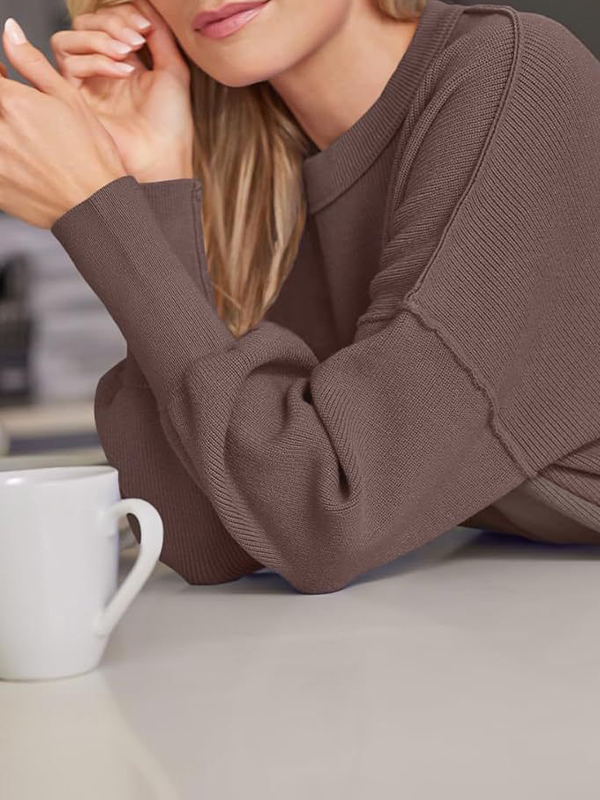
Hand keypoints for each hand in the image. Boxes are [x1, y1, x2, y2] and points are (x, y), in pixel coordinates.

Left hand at [0, 18, 127, 228]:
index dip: (0, 79)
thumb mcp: (69, 101)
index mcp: (13, 103)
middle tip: (23, 120)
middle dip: (4, 109)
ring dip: (6, 136)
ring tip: (28, 146)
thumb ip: (33, 64)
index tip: (8, 83)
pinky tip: (27, 169)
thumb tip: (10, 34)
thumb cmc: (91, 156)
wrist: (96, 206)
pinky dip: (6, 164)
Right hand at [50, 0, 194, 182]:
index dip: (123, 13)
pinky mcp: (75, 98)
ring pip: (68, 39)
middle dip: (111, 22)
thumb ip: (159, 34)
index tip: (147, 26)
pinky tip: (122, 72)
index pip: (107, 20)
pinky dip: (97, 60)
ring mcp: (86, 84)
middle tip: (136, 39)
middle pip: (84, 24)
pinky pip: (69, 63)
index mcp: (124, 62)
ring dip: (100, 38)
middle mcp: (101, 71)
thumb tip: (146, 4)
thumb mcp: (173, 69)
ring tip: (128, 54)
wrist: (164, 157)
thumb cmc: (170, 124)